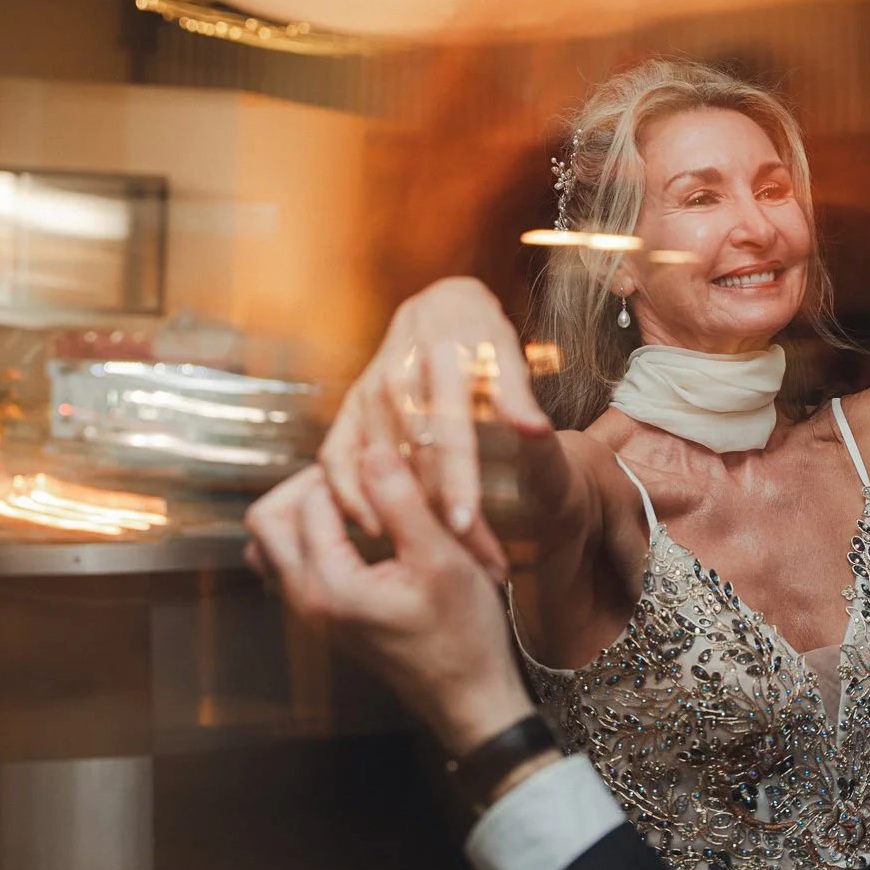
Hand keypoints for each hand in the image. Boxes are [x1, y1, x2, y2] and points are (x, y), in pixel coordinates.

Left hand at [246, 451, 533, 756]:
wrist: (468, 695)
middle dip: (309, 486)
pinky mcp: (324, 613)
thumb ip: (403, 502)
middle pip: (267, 519)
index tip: (388, 467)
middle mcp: (306, 599)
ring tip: (358, 502)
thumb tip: (372, 449)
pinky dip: (313, 535)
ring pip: (273, 542)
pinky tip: (359, 531)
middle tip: (362, 478)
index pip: (309, 500)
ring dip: (305, 511)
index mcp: (329, 584)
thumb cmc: (463, 635)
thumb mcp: (443, 559)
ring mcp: (310, 609)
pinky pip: (292, 562)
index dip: (348, 473)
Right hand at [320, 278, 549, 578]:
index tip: (464, 525)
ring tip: (443, 563)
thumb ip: (517, 393)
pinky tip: (375, 529)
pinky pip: (335, 458)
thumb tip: (533, 429)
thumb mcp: (507, 352)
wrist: (438, 304)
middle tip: (478, 565)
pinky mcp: (350, 406)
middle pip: (416, 461)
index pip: (448, 431)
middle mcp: (397, 377)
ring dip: (406, 518)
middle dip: (441, 517)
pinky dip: (347, 495)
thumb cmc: (482, 336)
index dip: (455, 481)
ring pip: (381, 467)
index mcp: (442, 359)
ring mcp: (368, 393)